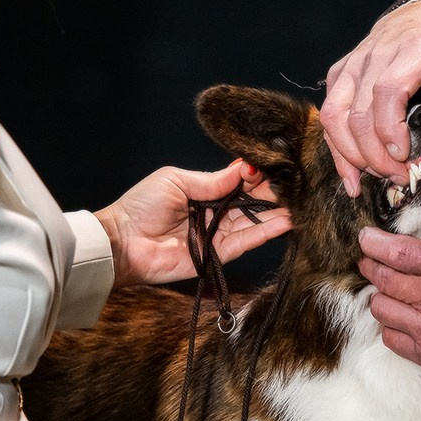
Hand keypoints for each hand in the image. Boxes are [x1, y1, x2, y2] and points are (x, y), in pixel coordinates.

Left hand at [95, 159, 291, 288]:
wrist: (121, 243)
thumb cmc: (140, 206)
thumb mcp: (176, 181)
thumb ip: (212, 180)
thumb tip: (244, 169)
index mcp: (204, 192)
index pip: (238, 182)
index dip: (257, 175)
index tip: (278, 166)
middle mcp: (215, 213)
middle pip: (251, 202)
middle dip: (272, 193)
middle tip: (296, 184)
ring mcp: (218, 234)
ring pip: (253, 222)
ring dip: (276, 213)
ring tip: (299, 204)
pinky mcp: (218, 255)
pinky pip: (246, 242)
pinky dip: (265, 233)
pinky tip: (285, 222)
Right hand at [320, 0, 420, 193]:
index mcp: (416, 49)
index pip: (389, 90)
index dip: (389, 129)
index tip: (403, 157)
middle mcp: (377, 53)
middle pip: (359, 112)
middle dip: (375, 155)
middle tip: (400, 176)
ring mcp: (353, 63)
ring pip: (335, 116)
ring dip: (352, 155)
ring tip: (378, 176)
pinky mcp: (340, 74)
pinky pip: (328, 116)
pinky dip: (337, 149)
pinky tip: (352, 175)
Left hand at [358, 200, 420, 389]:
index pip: (399, 251)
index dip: (375, 242)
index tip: (367, 237)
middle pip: (383, 278)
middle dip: (371, 264)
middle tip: (370, 258)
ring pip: (381, 307)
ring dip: (379, 294)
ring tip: (386, 287)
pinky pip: (390, 338)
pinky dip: (389, 324)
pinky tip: (400, 316)